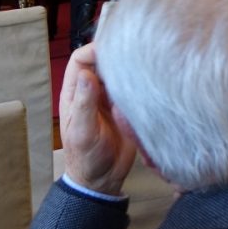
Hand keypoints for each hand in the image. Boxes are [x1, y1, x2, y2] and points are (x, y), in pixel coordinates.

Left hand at [59, 44, 135, 196]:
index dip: (93, 50)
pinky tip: (152, 79)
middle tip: (136, 51)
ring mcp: (110, 98)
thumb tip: (88, 74)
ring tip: (147, 62)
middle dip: (115, 54)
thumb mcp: (83, 132)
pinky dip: (140, 82)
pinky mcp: (127, 107)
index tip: (112, 48)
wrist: (103, 180)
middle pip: (102, 61)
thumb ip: (85, 104)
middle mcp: (92, 90)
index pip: (80, 59)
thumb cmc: (85, 158)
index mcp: (75, 93)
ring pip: (119, 72)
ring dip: (130, 67)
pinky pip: (133, 87)